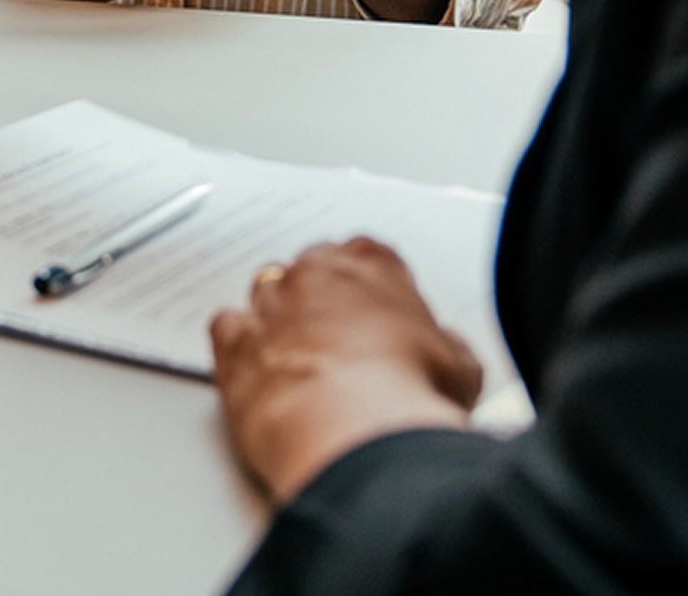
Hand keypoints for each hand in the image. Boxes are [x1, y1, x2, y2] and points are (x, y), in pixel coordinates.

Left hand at [210, 238, 479, 505]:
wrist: (357, 435)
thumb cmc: (408, 398)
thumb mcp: (460, 368)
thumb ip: (446, 345)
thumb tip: (447, 351)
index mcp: (373, 266)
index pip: (368, 253)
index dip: (370, 287)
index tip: (376, 312)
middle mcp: (317, 273)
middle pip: (313, 269)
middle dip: (323, 298)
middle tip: (341, 342)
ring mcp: (271, 305)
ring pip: (266, 291)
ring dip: (279, 317)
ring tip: (299, 359)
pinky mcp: (235, 344)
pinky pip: (227, 325)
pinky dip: (237, 340)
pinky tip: (254, 363)